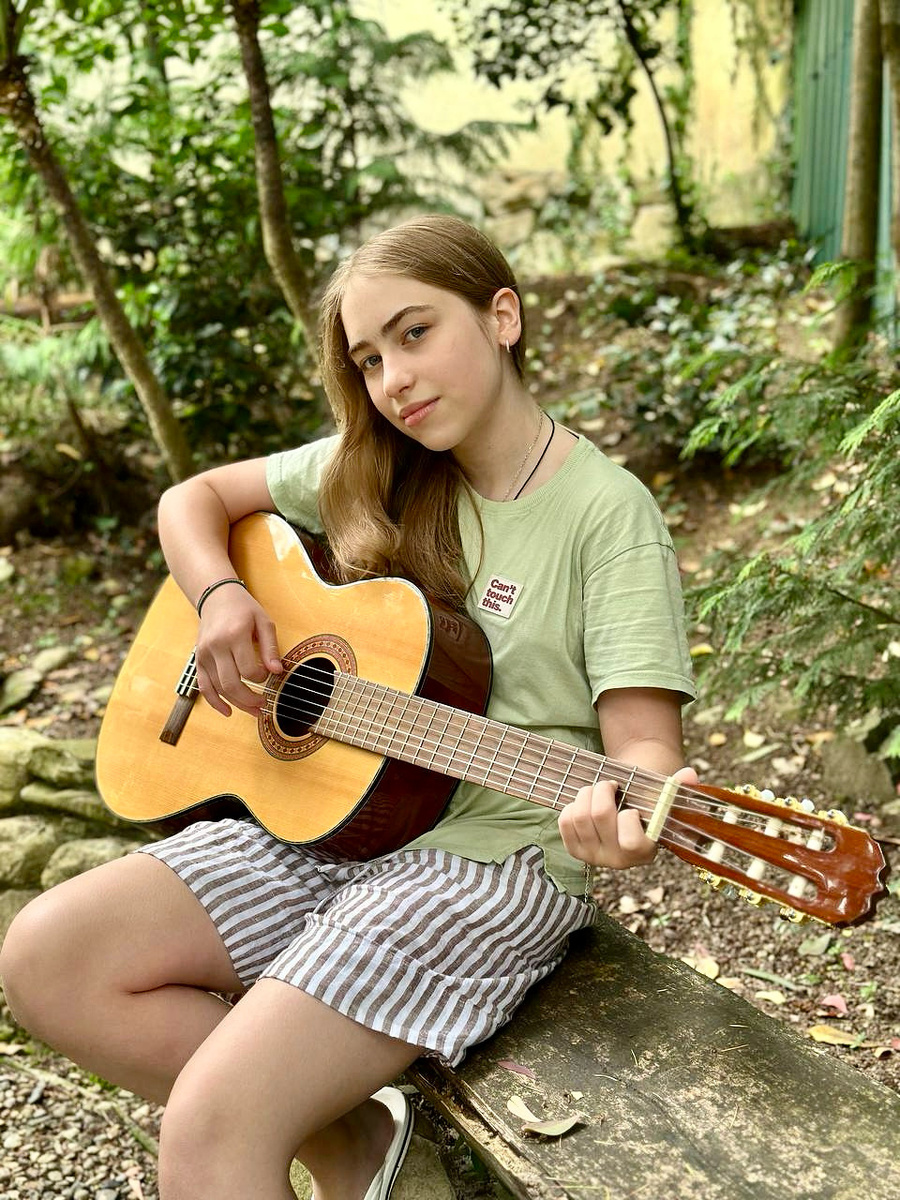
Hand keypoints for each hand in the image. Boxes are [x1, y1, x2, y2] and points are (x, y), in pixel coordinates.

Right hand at [195, 588, 282, 716]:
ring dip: (236, 704)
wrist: (216, 597)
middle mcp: (216, 646)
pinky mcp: (198, 659)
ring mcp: (204, 654)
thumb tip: (278, 671)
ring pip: (218, 688)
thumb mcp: (264, 622)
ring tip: (253, 710)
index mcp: (234, 635)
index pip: (248, 670)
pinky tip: (227, 711)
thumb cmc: (243, 609)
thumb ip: (271, 648)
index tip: (269, 674)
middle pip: (231, 684)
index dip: (261, 678)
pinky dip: (214, 701)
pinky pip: (203, 686)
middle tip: (263, 705)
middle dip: (249, 700)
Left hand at [558, 766, 698, 869]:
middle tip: (610, 784)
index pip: (631, 841)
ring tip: (597, 790)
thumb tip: (690, 775)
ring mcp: (595, 857)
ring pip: (579, 816)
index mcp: (645, 852)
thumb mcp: (663, 798)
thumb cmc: (647, 806)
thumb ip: (677, 788)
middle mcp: (619, 861)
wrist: (627, 814)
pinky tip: (585, 804)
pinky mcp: (576, 850)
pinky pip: (565, 822)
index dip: (628, 817)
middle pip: (600, 816)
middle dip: (603, 789)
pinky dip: (572, 805)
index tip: (631, 807)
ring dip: (586, 793)